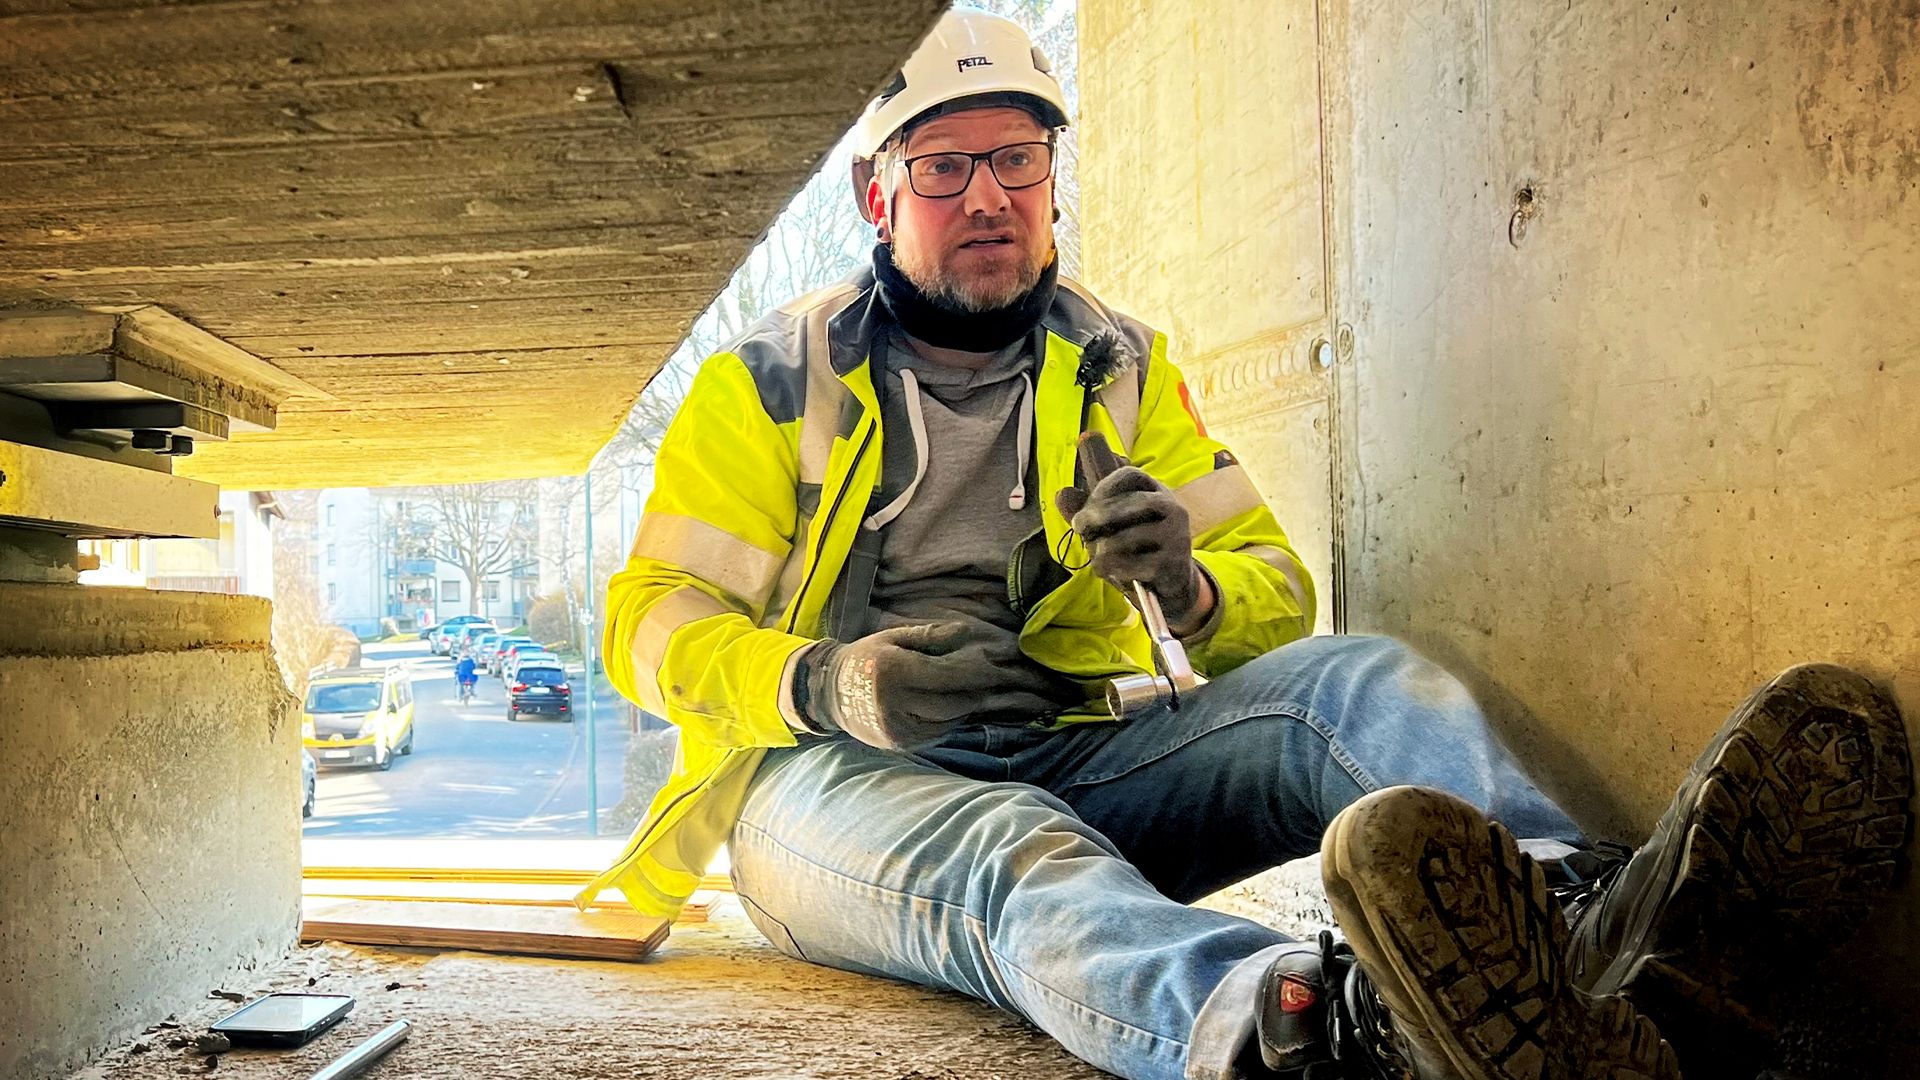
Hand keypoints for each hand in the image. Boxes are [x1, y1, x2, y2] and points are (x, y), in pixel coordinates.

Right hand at [794, 621, 1079, 750]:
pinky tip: (1013, 713)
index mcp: (895, 675)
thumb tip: (971, 636)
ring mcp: (906, 731)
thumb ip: (933, 637)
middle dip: (1016, 693)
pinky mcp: (911, 744)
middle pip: (970, 700)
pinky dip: (983, 718)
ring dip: (1008, 709)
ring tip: (1047, 702)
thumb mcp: (894, 637)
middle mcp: (901, 708)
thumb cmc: (865, 657)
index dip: (994, 668)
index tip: (1026, 663)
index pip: (957, 674)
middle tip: (1057, 690)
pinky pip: (954, 727)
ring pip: (966, 717)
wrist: (828, 696)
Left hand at [1055, 465, 1210, 633]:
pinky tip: (1108, 573)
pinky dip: (1114, 570)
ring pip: (1128, 537)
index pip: (1131, 475)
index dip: (1104, 487)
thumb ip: (1087, 511)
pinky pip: (1133, 564)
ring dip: (1102, 550)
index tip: (1086, 505)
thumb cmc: (1137, 547)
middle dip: (1098, 514)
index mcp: (1157, 491)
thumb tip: (1061, 494)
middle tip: (1077, 526)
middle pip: (1133, 502)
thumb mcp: (1114, 525)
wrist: (1172, 582)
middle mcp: (1173, 509)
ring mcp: (1176, 536)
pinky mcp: (1172, 564)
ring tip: (1095, 560)